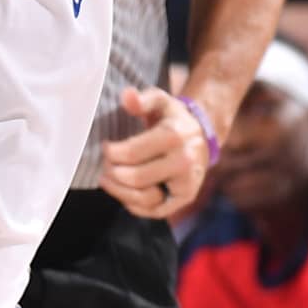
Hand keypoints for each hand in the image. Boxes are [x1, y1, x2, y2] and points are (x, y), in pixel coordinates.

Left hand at [100, 85, 213, 218]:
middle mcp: (184, 161)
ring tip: (108, 180)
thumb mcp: (160, 101)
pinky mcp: (185, 197)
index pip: (132, 153)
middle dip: (113, 172)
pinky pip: (155, 211)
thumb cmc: (172, 119)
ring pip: (144, 198)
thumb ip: (142, 99)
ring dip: (119, 191)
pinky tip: (125, 193)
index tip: (105, 147)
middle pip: (135, 177)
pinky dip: (135, 206)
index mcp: (175, 136)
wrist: (201, 137)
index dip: (111, 153)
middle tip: (105, 165)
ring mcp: (186, 182)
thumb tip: (127, 96)